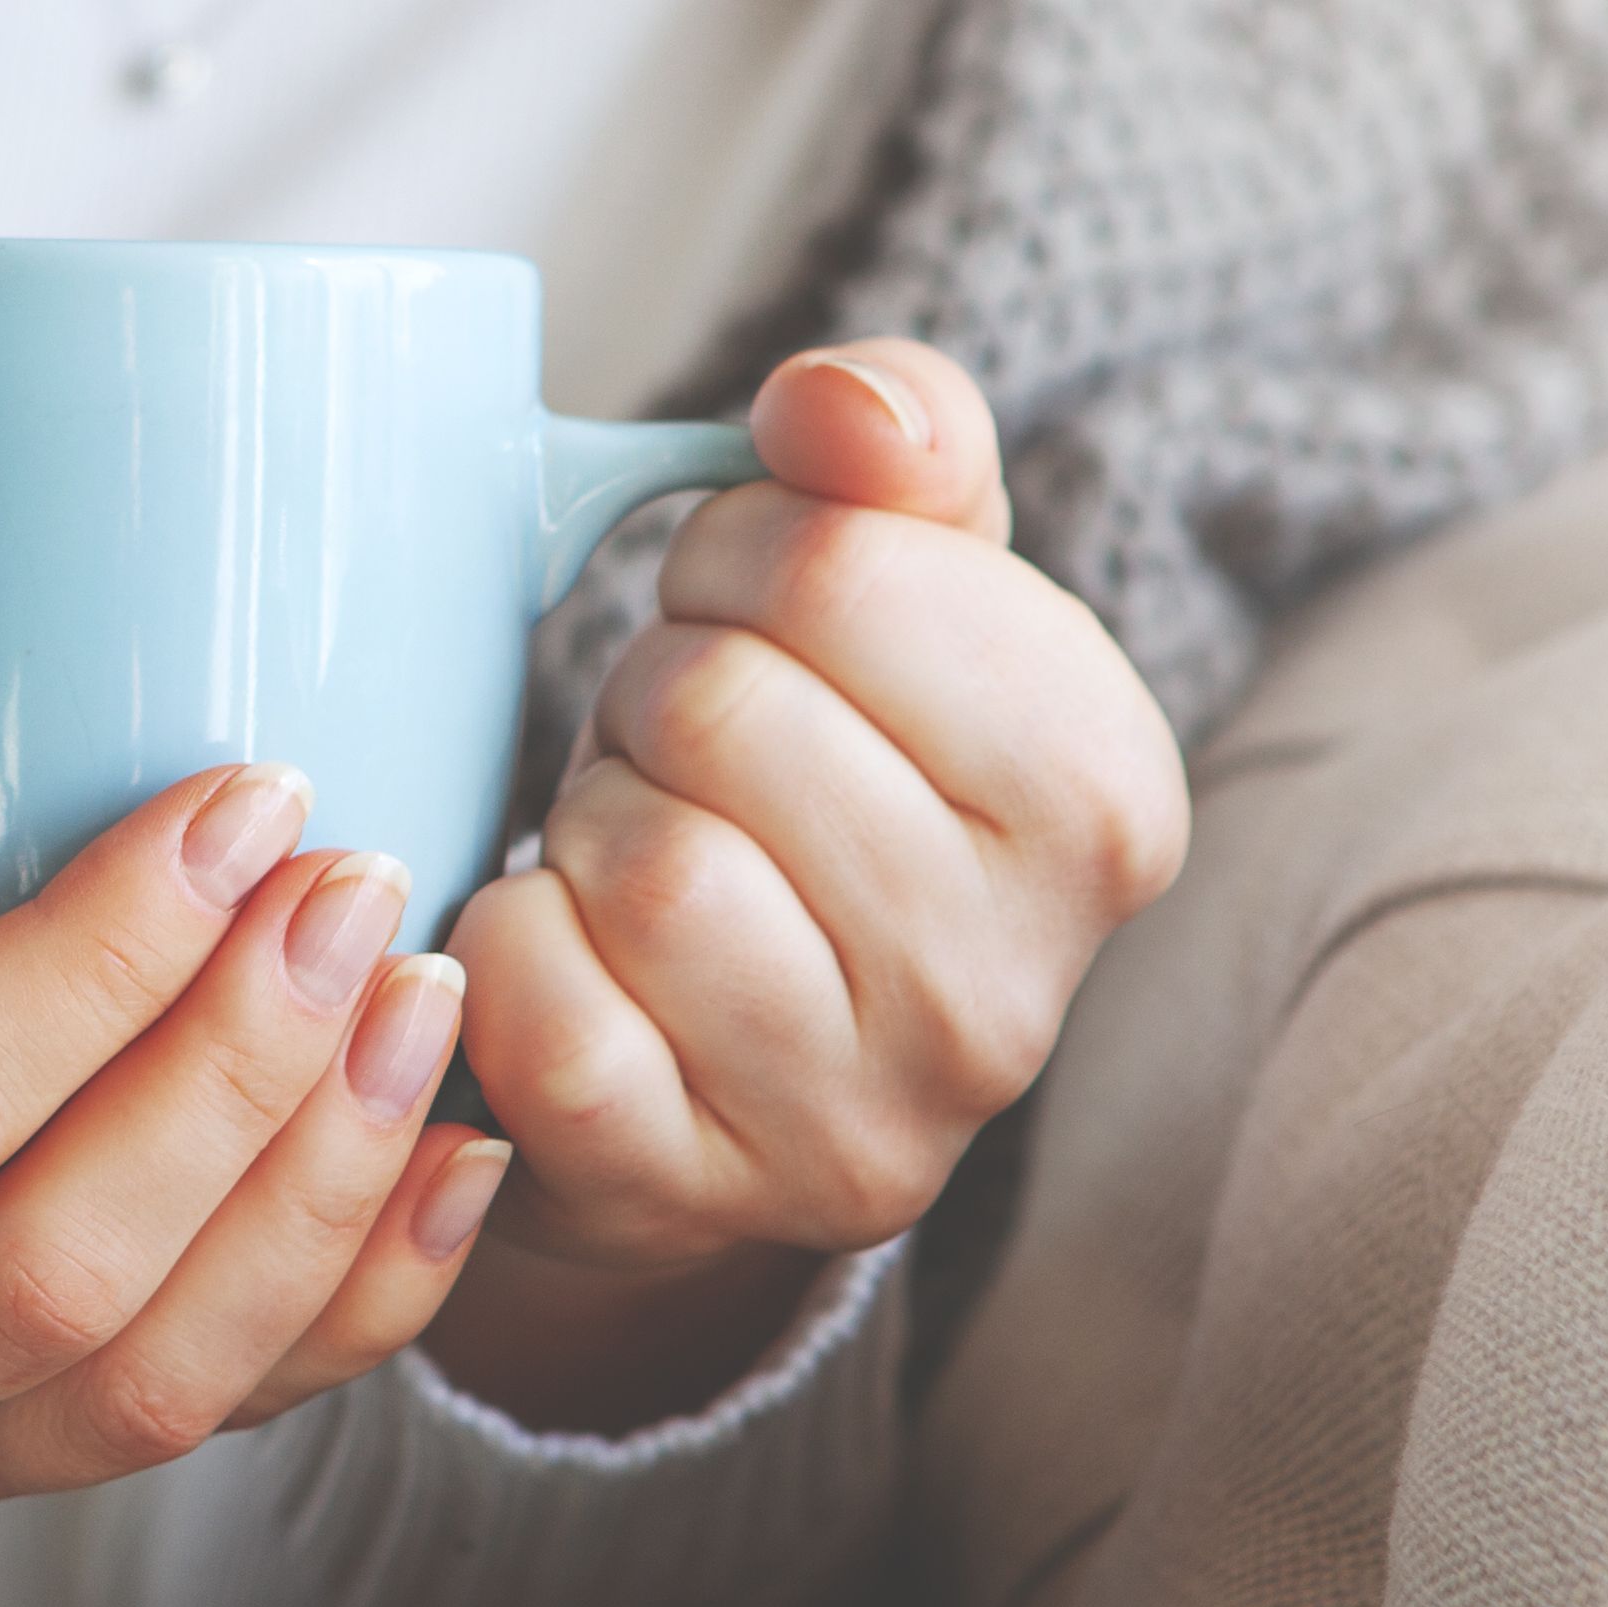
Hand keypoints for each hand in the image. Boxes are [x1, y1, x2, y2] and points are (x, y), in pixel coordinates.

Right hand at [0, 766, 506, 1546]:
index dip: (100, 967)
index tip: (232, 804)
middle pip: (54, 1271)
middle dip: (238, 1070)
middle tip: (354, 884)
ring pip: (151, 1380)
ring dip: (320, 1186)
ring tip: (416, 991)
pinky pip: (214, 1421)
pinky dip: (356, 1296)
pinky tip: (446, 1152)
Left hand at [432, 340, 1188, 1423]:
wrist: (716, 1057)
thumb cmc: (808, 780)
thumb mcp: (898, 586)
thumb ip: (899, 441)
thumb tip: (842, 409)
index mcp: (1103, 801)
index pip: (846, 563)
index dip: (739, 551)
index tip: (750, 612)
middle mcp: (1012, 990)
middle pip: (726, 709)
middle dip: (655, 685)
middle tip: (673, 743)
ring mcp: (856, 1121)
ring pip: (647, 863)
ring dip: (589, 817)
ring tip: (634, 843)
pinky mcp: (688, 1197)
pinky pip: (542, 1002)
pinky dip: (504, 939)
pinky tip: (562, 944)